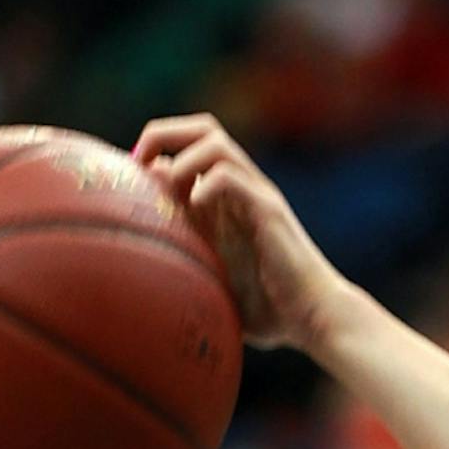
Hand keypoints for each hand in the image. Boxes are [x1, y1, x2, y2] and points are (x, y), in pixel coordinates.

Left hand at [132, 115, 348, 354]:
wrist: (318, 319)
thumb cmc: (273, 312)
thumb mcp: (221, 286)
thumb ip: (195, 267)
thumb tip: (153, 263)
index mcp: (229, 202)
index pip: (190, 148)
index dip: (156, 152)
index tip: (131, 179)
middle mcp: (244, 189)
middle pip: (202, 129)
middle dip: (164, 134)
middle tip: (138, 163)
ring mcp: (258, 196)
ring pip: (215, 142)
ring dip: (182, 157)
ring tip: (168, 189)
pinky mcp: (269, 211)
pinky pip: (230, 177)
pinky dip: (205, 184)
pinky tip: (195, 209)